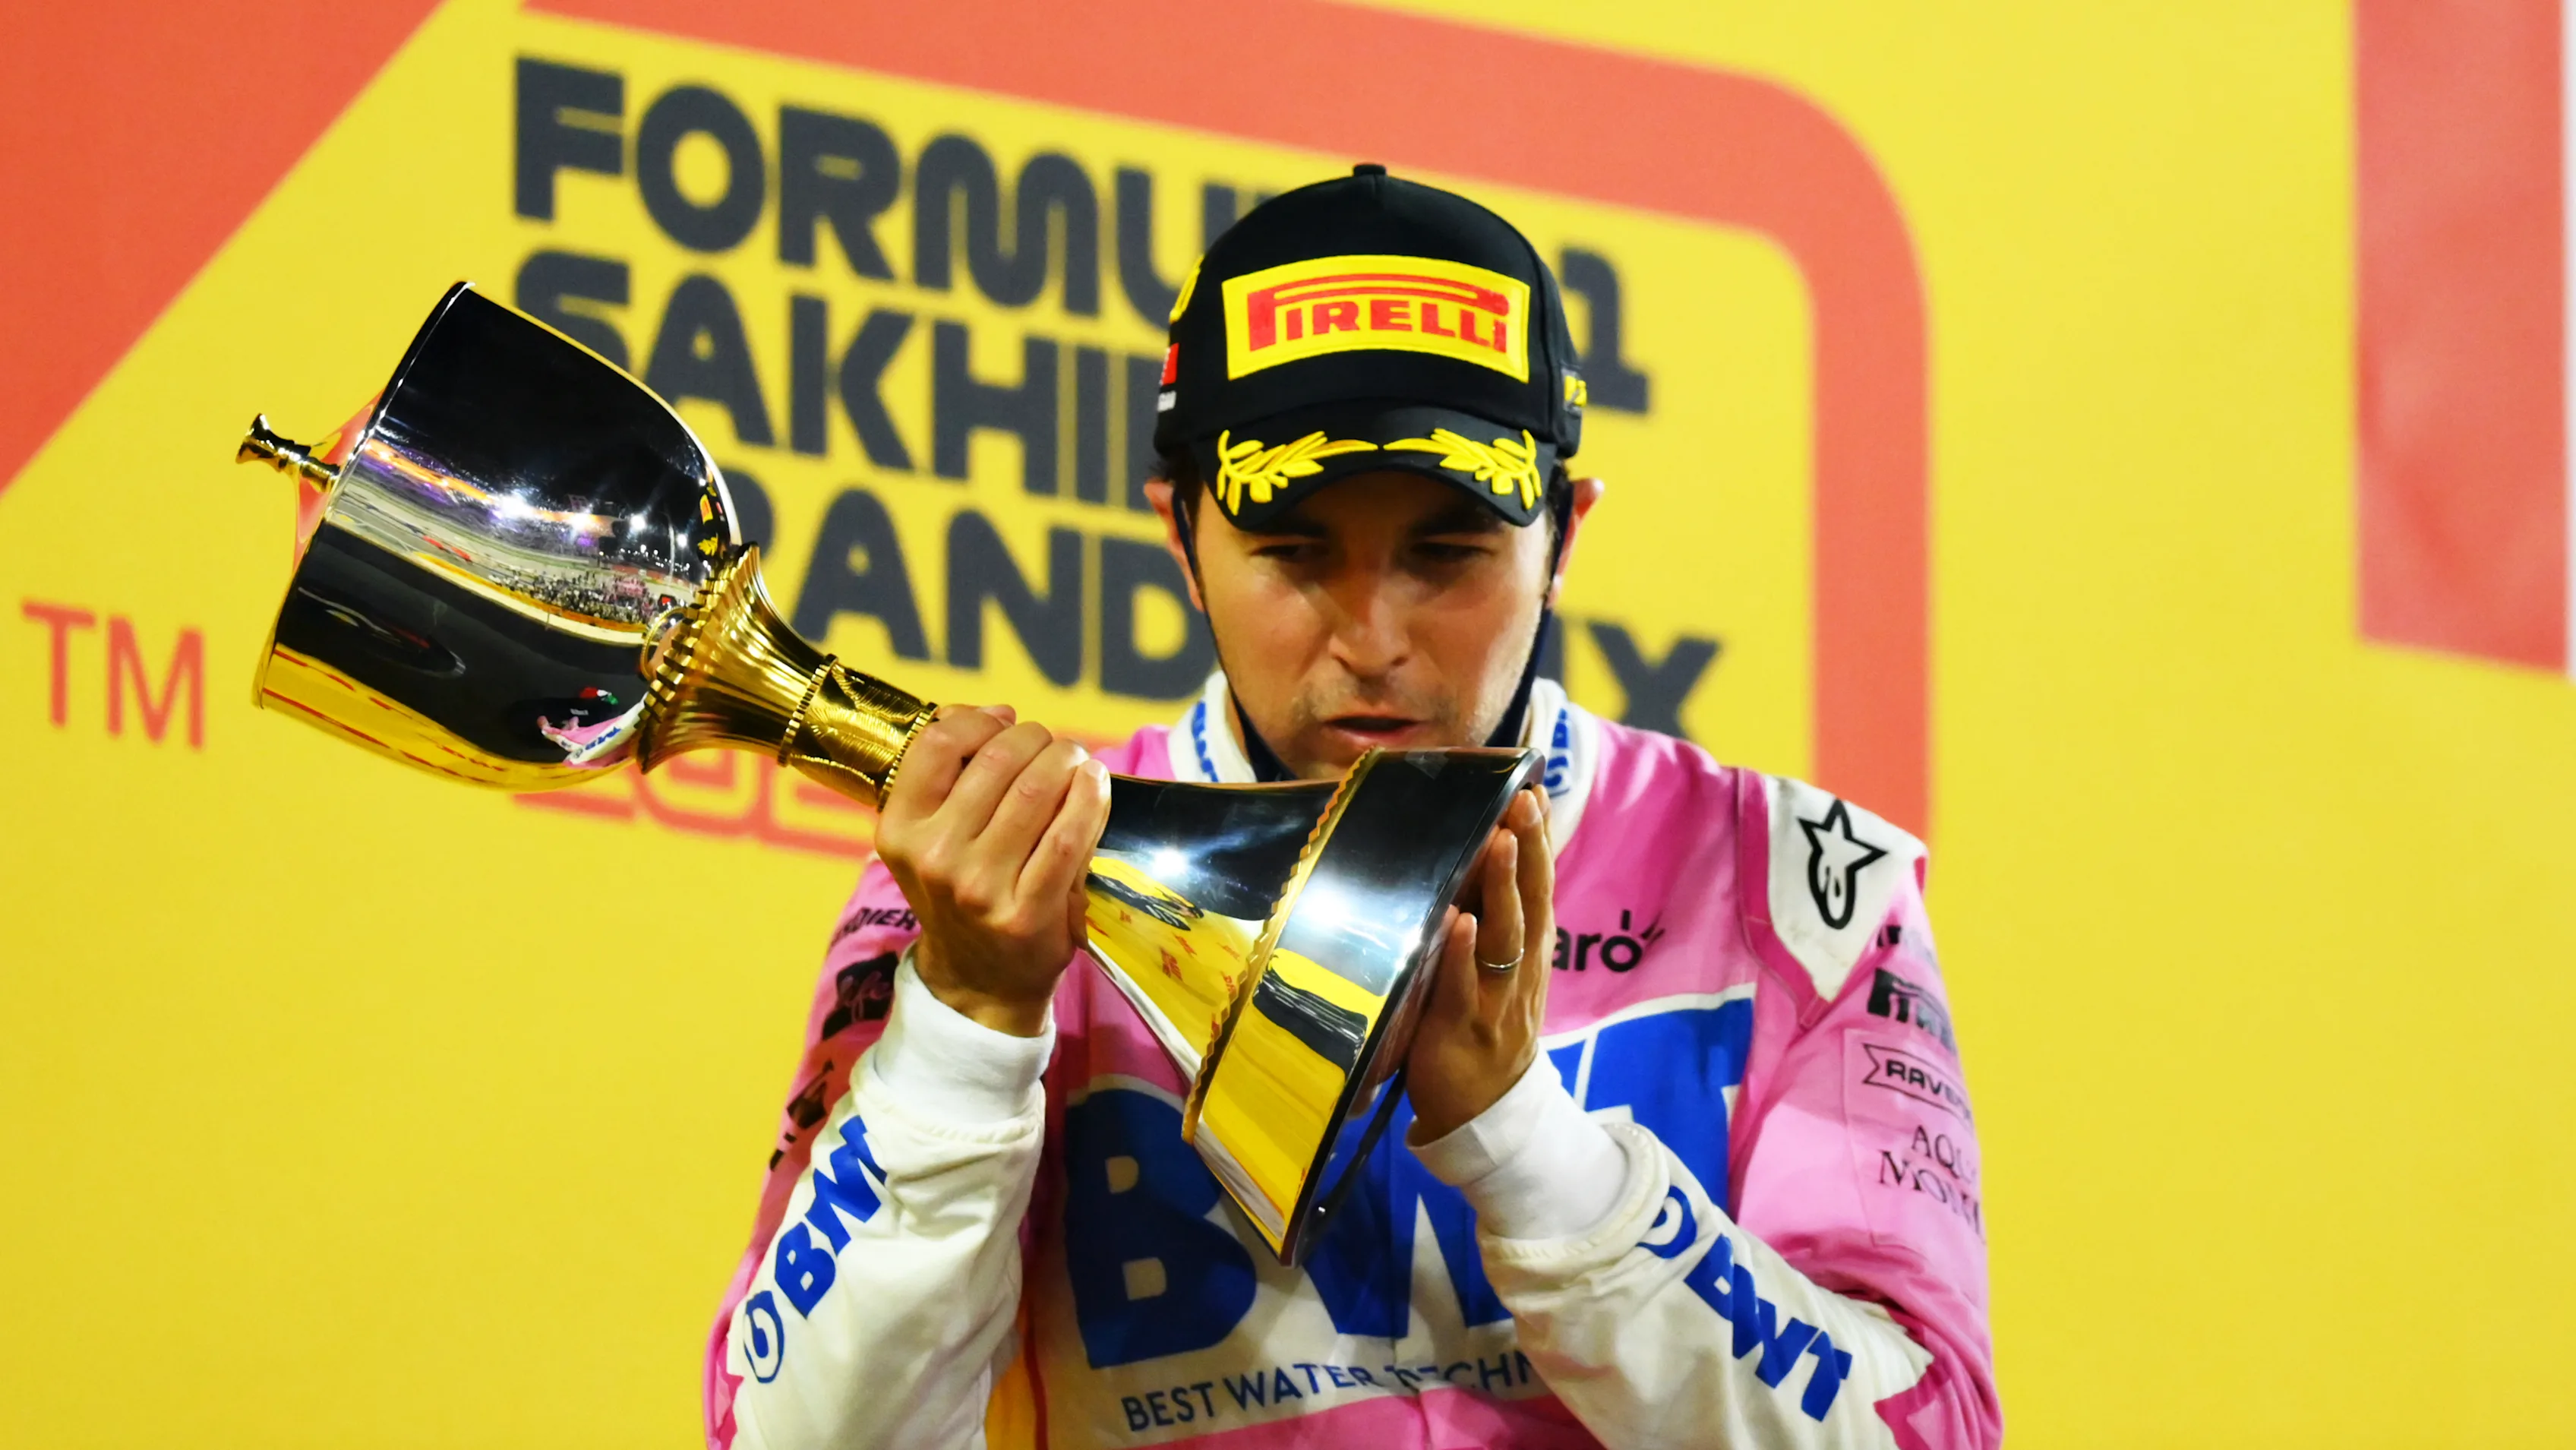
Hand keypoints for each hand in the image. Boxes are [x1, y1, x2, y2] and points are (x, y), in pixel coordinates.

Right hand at [873, 705, 1112, 1036]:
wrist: (980, 980)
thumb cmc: (962, 891)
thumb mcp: (929, 836)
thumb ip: (949, 773)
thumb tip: (997, 714)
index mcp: (899, 830)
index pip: (937, 744)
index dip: (980, 720)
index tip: (1005, 723)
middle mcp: (934, 856)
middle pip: (997, 758)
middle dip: (1037, 738)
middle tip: (1054, 746)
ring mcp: (980, 887)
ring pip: (1037, 788)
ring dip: (1068, 760)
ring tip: (1077, 762)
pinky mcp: (1028, 911)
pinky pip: (1069, 835)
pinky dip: (1090, 797)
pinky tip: (1095, 784)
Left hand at [1404, 786, 1552, 1141]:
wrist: (1486, 1112)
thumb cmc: (1484, 1026)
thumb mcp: (1497, 971)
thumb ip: (1492, 923)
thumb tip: (1475, 862)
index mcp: (1529, 952)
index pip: (1539, 886)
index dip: (1538, 841)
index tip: (1532, 790)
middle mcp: (1520, 969)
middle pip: (1531, 901)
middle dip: (1528, 849)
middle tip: (1522, 799)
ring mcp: (1496, 998)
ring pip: (1505, 936)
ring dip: (1502, 887)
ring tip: (1498, 841)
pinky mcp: (1464, 1028)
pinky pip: (1463, 987)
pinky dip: (1462, 954)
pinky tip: (1460, 923)